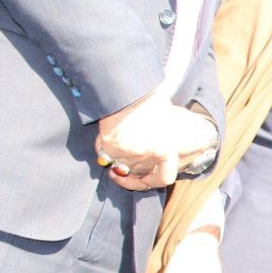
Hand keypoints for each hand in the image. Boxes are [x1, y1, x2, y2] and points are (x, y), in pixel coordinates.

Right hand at [98, 97, 217, 190]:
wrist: (130, 91)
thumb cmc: (149, 101)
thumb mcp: (166, 121)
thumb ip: (162, 141)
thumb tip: (158, 151)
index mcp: (168, 149)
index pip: (164, 178)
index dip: (152, 181)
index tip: (142, 179)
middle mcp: (150, 156)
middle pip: (138, 172)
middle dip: (130, 168)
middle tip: (121, 161)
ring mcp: (130, 154)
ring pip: (120, 167)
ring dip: (117, 160)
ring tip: (115, 145)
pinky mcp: (112, 148)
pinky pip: (105, 156)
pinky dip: (103, 150)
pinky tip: (105, 139)